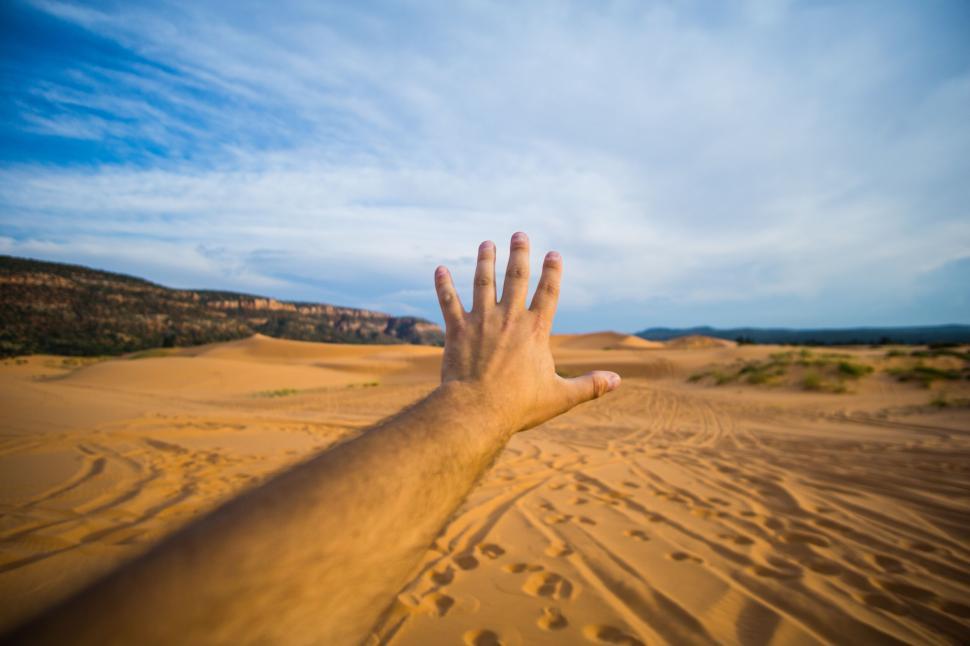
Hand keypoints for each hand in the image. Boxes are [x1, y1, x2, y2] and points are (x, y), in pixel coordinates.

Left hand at [433, 232, 620, 436]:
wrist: (477, 410)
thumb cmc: (519, 406)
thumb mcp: (560, 396)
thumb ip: (590, 386)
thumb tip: (617, 381)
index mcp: (535, 330)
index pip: (547, 293)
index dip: (552, 271)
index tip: (554, 253)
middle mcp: (509, 319)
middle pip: (516, 277)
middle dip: (519, 254)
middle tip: (519, 234)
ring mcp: (481, 322)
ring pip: (483, 282)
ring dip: (485, 261)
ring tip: (487, 244)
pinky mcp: (457, 330)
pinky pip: (448, 302)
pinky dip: (443, 285)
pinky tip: (440, 269)